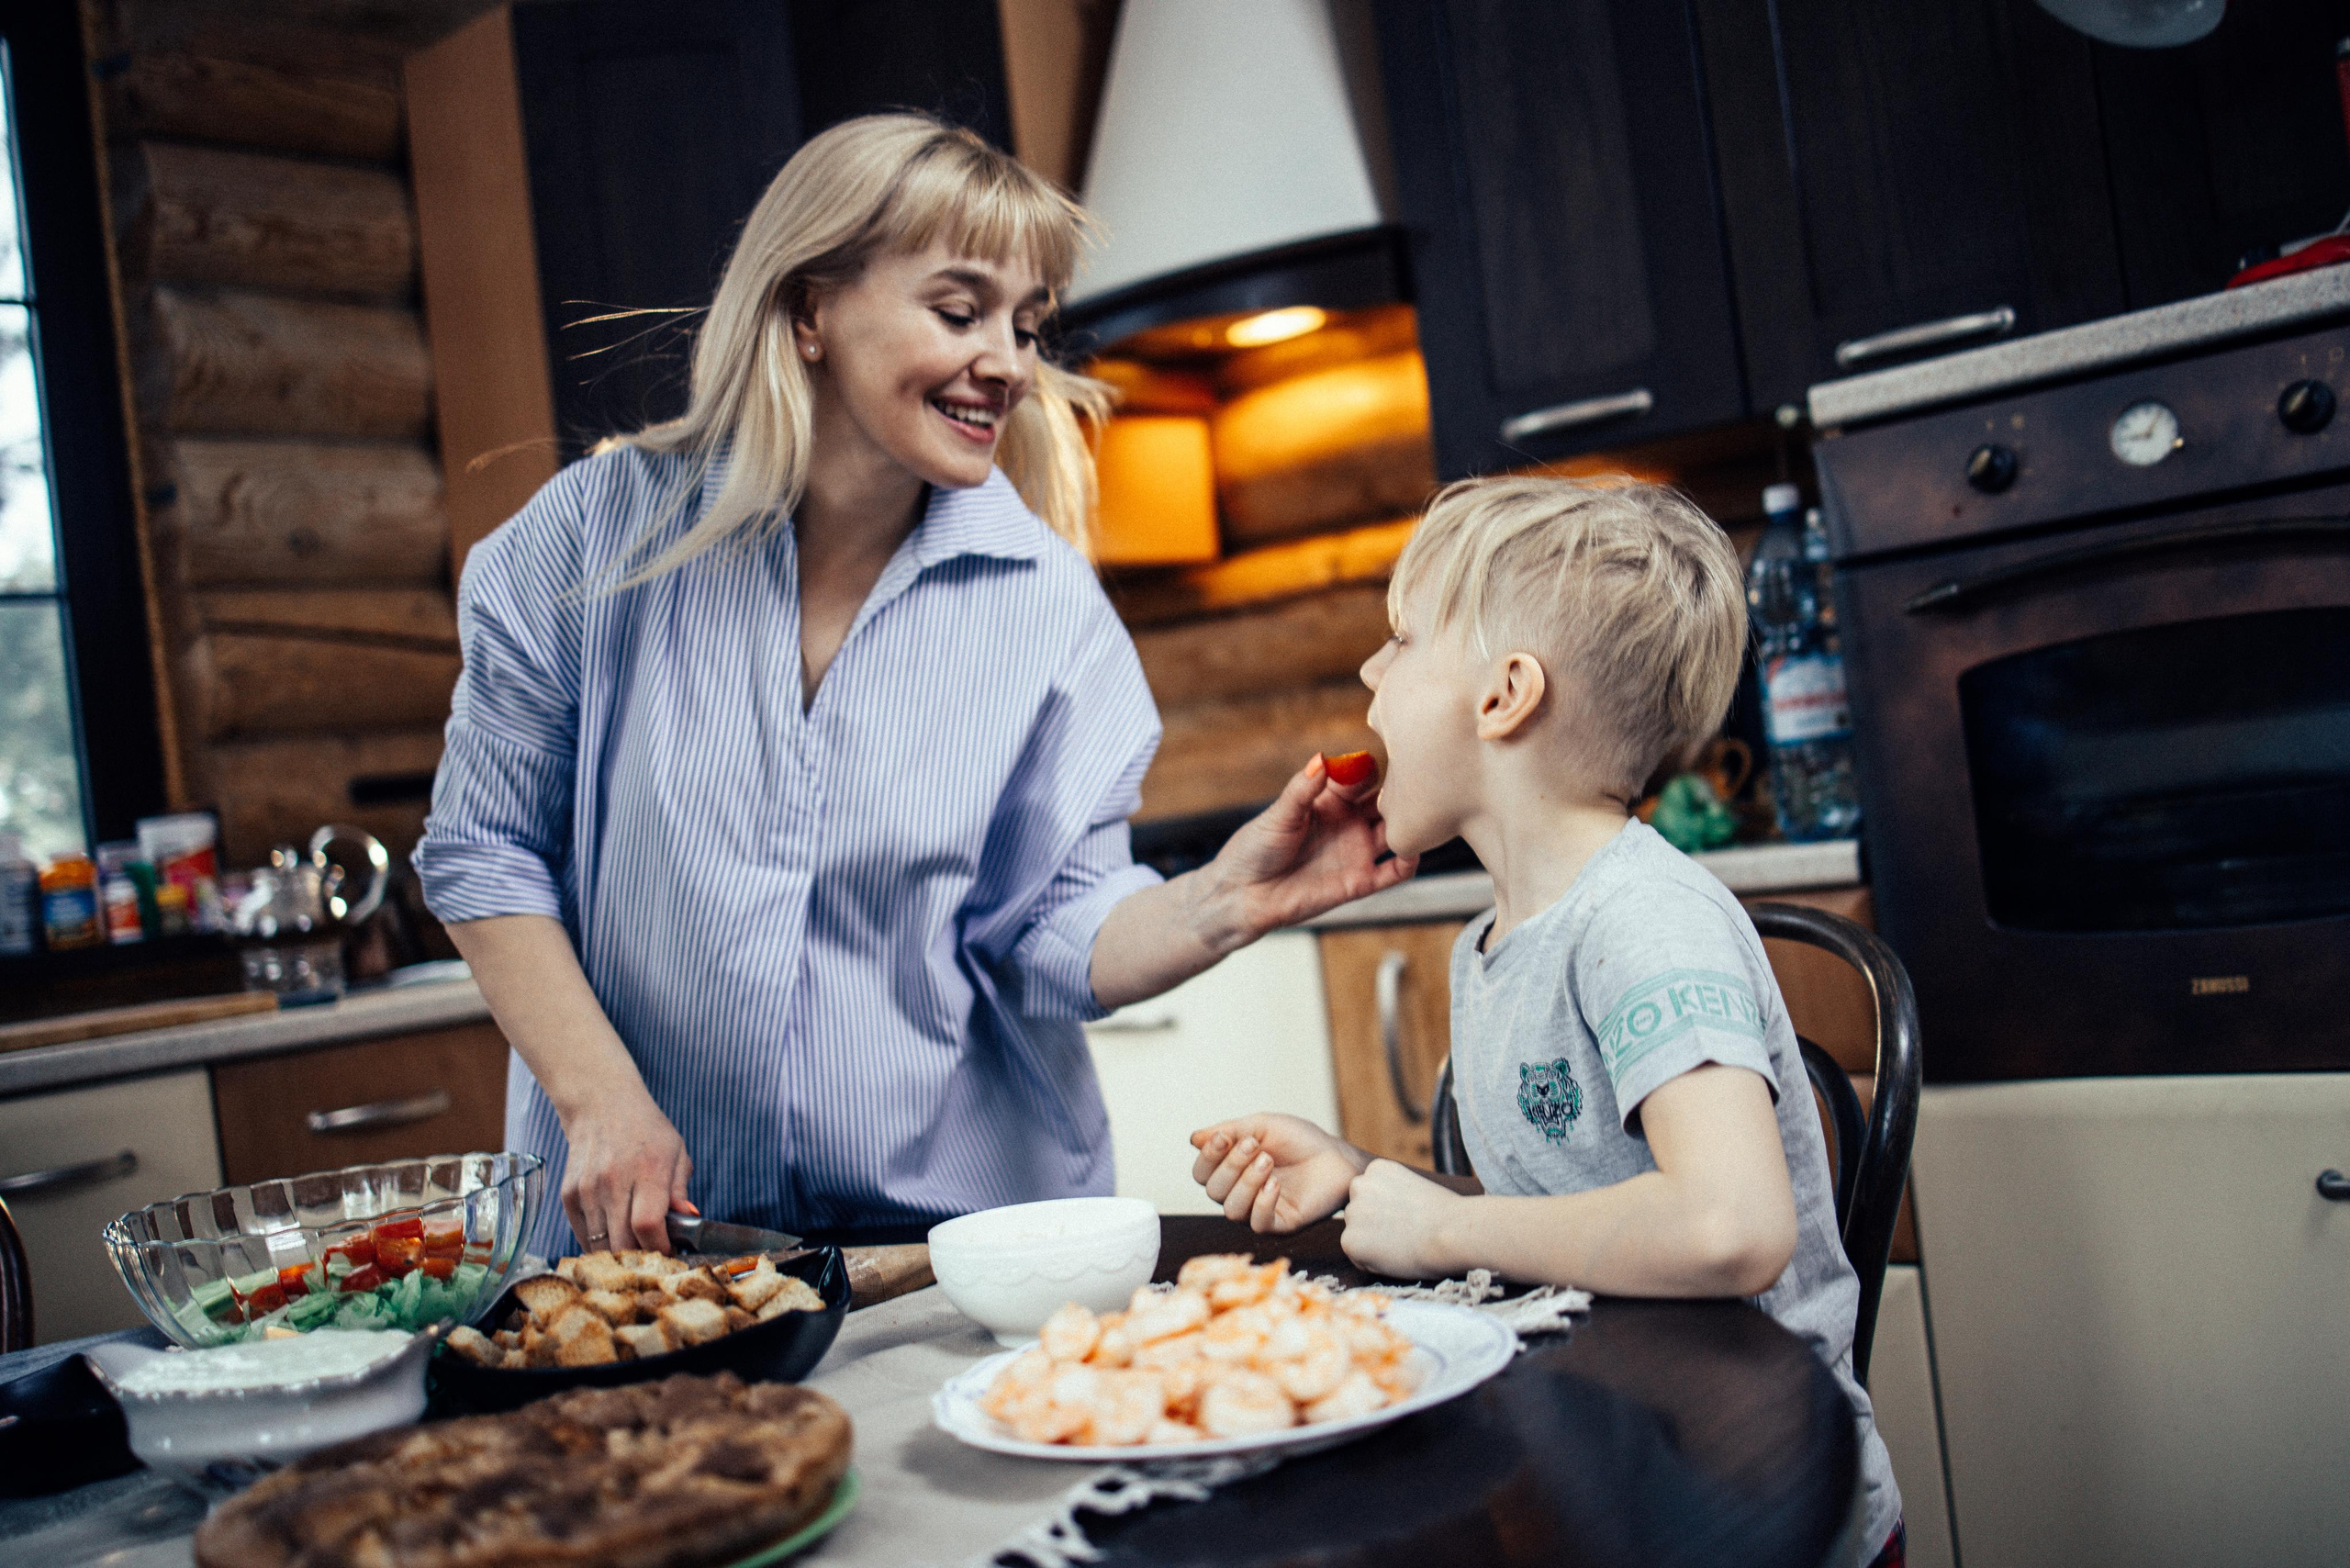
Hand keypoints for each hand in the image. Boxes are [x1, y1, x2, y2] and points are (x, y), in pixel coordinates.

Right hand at [560, 1088, 694, 1253]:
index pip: (648, 1224)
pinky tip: (613, 1236)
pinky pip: (582, 1235)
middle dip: (640, 1259)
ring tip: (634, 1249)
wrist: (601, 1106)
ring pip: (599, 1245)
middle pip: (622, 1242)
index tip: (669, 1252)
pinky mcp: (568, 1195)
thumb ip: (680, 1190)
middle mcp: (614, 1180)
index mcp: (647, 1169)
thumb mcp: (676, 1152)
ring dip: (618, 1255)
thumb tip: (689, 1220)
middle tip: (652, 1257)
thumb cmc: (646, 1131)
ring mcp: (587, 1189)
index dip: (659, 1247)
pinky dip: (598, 1244)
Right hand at [1190, 1114, 1367, 1231]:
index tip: (1224, 1137)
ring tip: (1268, 1161)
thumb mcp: (1262, 1126)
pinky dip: (1262, 1203)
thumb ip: (1230, 1130)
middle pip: (1214, 1191)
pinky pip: (1258, 1224)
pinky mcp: (1280, 1225)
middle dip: (1230, 1166)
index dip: (1208, 1157)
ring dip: (1246, 1183)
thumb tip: (1193, 1139)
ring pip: (1231, 1210)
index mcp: (1232, 1171)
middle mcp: (1240, 1194)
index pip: (1202, 1173)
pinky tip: (1275, 1184)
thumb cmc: (1300, 1140)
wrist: (1336, 1156)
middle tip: (1255, 1146)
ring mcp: (1259, 1211)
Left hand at [1204, 754, 1419, 943]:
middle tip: (1413, 782)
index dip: (1368, 768)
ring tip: (1421, 813)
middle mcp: (1348, 822)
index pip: (1360, 776)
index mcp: (1328, 799)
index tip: (1373, 762)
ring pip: (1395, 832)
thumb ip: (1303, 788)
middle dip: (1400, 792)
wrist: (1243, 895)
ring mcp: (1356, 850)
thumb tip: (1322, 758)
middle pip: (1385, 801)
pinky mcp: (1359, 881)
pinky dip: (1409, 860)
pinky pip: (1393, 871)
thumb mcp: (1279, 814)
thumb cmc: (1255, 849)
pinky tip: (1414, 850)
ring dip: (1410, 823)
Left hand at [1339, 1159, 1464, 1278]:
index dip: (1389, 1213)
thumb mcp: (1415, 1186)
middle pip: (1359, 1214)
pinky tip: (1395, 1256)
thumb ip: (1393, 1192)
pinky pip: (1357, 1257)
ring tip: (1402, 1244)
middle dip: (1375, 1227)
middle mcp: (1359, 1185)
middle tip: (1405, 1234)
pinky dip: (1372, 1263)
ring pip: (1357, 1235)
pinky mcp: (1350, 1240)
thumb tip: (1384, 1209)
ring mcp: (1352, 1212)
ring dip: (1372, 1244)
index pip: (1369, 1196)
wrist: (1452, 1231)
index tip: (1410, 1217)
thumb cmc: (1447, 1214)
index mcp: (1376, 1169)